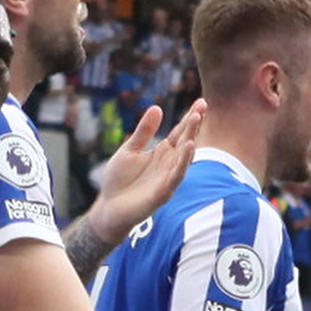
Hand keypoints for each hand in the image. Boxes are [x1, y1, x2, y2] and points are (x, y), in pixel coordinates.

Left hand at [81, 100, 205, 243]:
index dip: (190, 118)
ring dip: (190, 141)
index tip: (201, 102)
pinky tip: (188, 149)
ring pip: (183, 159)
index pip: (180, 132)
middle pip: (185, 141)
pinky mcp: (162, 193)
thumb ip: (143, 132)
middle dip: (194, 125)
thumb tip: (157, 107)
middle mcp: (169, 164)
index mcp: (163, 153)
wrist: (108, 208)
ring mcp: (167, 179)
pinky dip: (182, 164)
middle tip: (201, 107)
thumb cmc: (119, 180)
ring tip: (196, 122)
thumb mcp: (129, 150)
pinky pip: (175, 177)